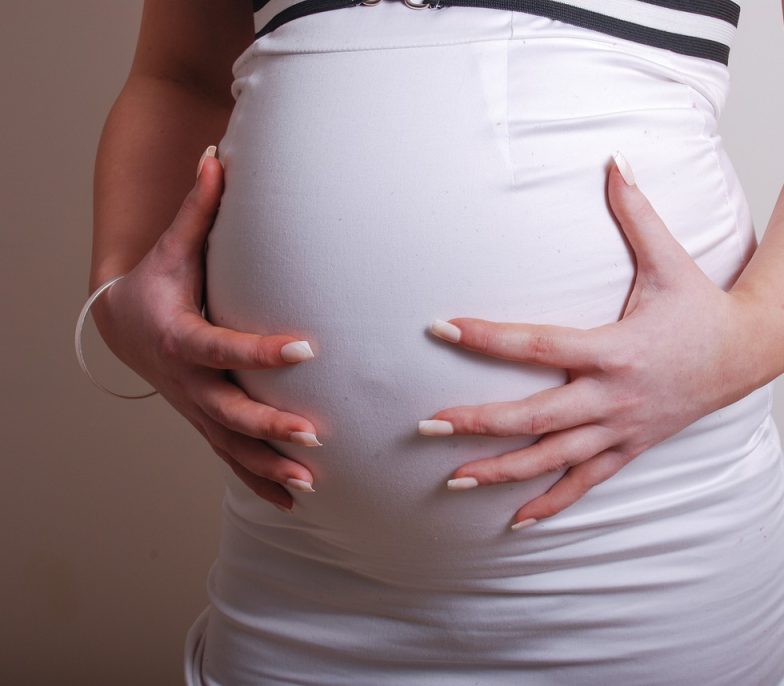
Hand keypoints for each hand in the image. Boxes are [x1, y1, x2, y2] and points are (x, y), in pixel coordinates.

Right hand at [91, 146, 320, 511]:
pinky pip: (231, 457)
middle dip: (269, 424)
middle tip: (314, 433)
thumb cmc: (158, 284)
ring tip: (312, 480)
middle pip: (227, 409)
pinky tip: (296, 500)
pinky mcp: (204, 422)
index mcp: (181, 337)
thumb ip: (200, 209)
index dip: (260, 350)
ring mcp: (195, 408)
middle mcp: (187, 381)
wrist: (122, 325)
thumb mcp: (174, 248)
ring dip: (269, 464)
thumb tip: (219, 155)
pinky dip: (259, 480)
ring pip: (231, 444)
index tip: (306, 347)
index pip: (222, 347)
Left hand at [421, 152, 758, 528]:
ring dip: (503, 470)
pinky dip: (552, 503)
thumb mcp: (671, 259)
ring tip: (454, 479)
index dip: (488, 337)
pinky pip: (586, 482)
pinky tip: (518, 520)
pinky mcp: (629, 448)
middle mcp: (613, 396)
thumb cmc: (702, 306)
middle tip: (428, 422)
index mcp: (614, 348)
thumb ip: (636, 212)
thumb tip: (614, 158)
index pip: (538, 344)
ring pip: (554, 459)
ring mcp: (620, 429)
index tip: (442, 326)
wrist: (748, 354)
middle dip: (480, 421)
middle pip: (536, 416)